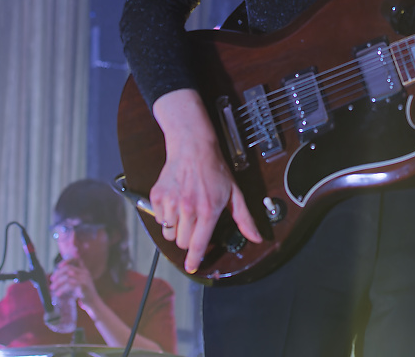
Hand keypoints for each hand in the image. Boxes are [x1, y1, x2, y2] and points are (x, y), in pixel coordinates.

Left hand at [49, 257, 97, 311]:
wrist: (93, 302)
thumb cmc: (84, 293)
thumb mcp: (79, 282)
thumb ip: (72, 277)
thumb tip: (57, 275)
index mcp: (84, 270)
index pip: (76, 260)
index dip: (67, 261)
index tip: (58, 266)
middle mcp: (85, 272)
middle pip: (68, 268)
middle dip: (58, 273)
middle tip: (52, 279)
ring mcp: (84, 279)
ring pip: (67, 276)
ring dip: (58, 282)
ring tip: (52, 288)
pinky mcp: (83, 286)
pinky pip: (69, 285)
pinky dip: (62, 289)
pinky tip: (58, 294)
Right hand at [151, 90, 262, 273]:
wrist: (193, 146)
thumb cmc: (214, 168)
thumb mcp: (234, 193)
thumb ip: (244, 218)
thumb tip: (257, 237)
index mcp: (208, 210)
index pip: (198, 244)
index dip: (195, 259)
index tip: (192, 267)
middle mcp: (188, 209)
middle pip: (182, 242)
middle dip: (189, 238)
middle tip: (195, 224)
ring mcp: (170, 203)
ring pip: (169, 232)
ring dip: (176, 228)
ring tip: (185, 212)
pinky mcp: (157, 197)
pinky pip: (158, 219)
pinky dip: (165, 216)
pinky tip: (175, 202)